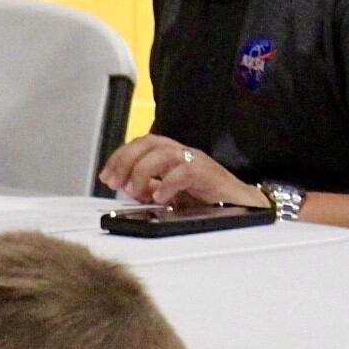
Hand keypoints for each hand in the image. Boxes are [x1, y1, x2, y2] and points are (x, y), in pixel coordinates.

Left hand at [100, 135, 268, 208]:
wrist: (243, 205)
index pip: (141, 144)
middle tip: (114, 182)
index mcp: (171, 155)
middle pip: (149, 142)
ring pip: (163, 153)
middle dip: (126, 160)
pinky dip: (167, 183)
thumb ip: (150, 187)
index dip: (120, 156)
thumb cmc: (208, 199)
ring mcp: (196, 161)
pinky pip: (185, 172)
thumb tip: (128, 188)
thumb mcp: (171, 193)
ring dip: (142, 171)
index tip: (105, 176)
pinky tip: (159, 196)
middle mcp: (182, 153)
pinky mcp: (208, 174)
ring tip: (135, 191)